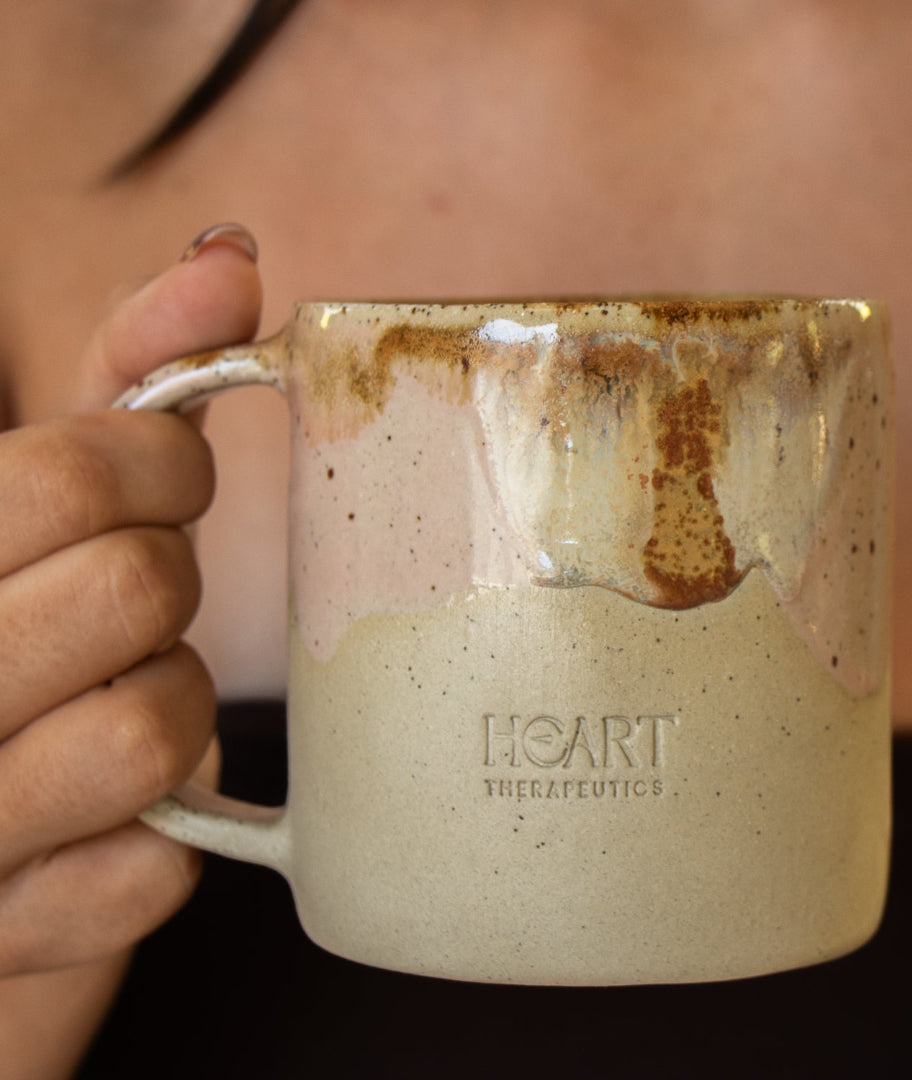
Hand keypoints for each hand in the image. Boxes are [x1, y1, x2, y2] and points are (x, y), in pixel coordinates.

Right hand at [0, 225, 260, 1076]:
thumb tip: (229, 259)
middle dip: (168, 582)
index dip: (162, 468)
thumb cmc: (14, 625)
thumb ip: (126, 371)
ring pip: (152, 731)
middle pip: (133, 589)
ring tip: (122, 703)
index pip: (71, 473)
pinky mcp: (6, 930)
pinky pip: (149, 872)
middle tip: (139, 597)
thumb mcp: (41, 488)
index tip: (171, 478)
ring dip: (172, 707)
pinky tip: (114, 819)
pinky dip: (161, 836)